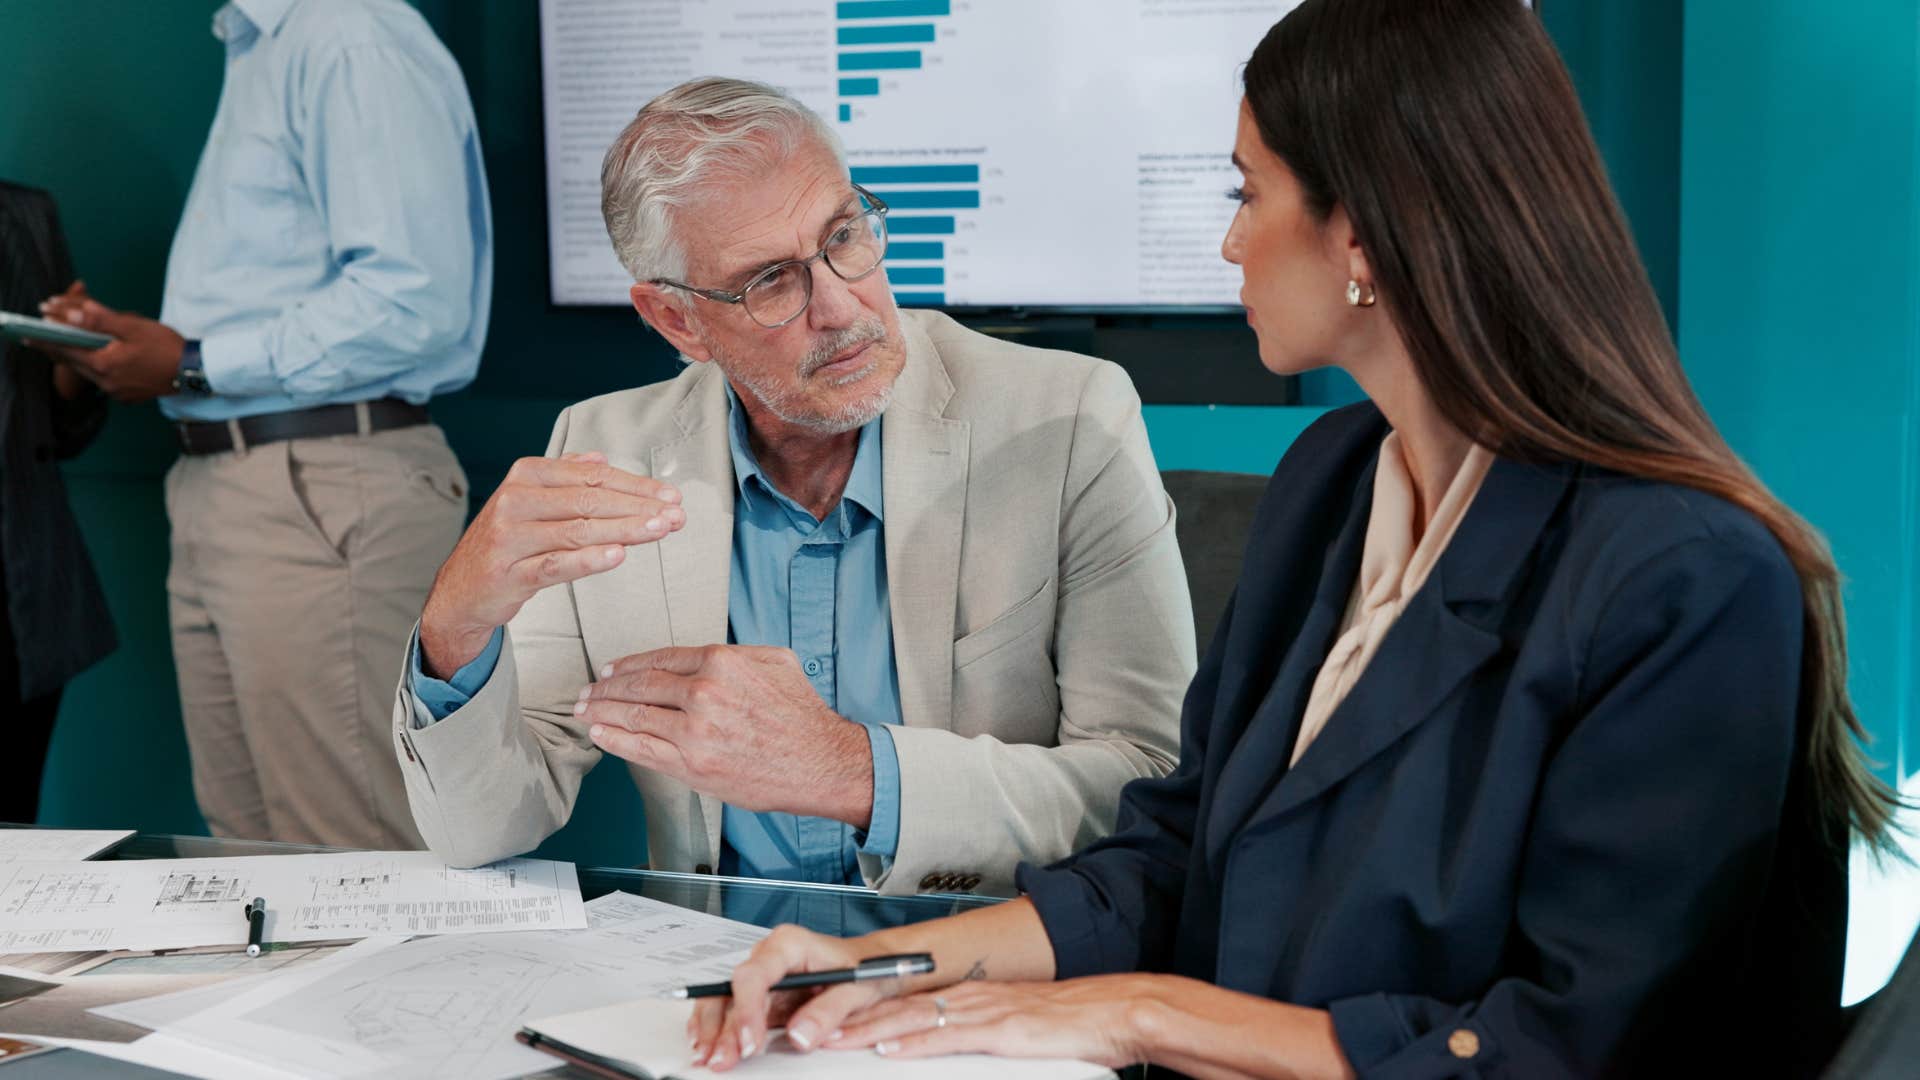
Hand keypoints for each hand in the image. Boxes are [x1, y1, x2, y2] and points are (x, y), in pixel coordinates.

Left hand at [36, 282, 184, 401]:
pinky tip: (97, 358)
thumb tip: (72, 312)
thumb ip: (101, 319)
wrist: (195, 371)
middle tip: (37, 336)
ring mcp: (116, 392)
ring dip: (74, 356)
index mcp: (104, 364)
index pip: (65, 348)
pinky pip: (102, 380)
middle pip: (72, 362)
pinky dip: (94, 366)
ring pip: (86, 371)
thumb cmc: (166, 346)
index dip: (45, 337)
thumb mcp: (134, 326)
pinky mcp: (126, 395)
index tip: (26, 331)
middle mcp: (105, 382)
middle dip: (55, 347)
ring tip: (64, 344)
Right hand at [418, 452, 684, 676]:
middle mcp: (514, 501)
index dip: (635, 485)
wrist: (461, 592)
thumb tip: (599, 457)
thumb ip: (562, 477)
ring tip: (660, 531)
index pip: (592, 476)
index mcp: (525, 476)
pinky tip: (618, 556)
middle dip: (638, 507)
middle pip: (589, 500)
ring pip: (577, 530)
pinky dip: (589, 560)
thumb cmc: (506, 545)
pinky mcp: (509, 573)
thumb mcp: (529, 503)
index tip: (670, 495)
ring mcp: (509, 537)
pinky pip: (555, 565)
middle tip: (676, 515)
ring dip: (625, 530)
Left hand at [580, 645, 873, 824]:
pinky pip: (641, 749)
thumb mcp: (775, 662)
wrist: (820, 762)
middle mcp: (704, 693)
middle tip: (588, 691)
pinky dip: (615, 740)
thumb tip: (705, 658)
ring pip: (634, 716)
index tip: (611, 670)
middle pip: (640, 686)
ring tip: (585, 711)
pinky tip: (600, 735)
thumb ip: (735, 654)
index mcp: (721, 662)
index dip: (629, 665)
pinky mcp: (692, 765)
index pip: (660, 659)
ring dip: (602, 713)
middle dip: (606, 689)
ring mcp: (695, 731)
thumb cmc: (800, 715)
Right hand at [689, 925, 911, 1071]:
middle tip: (721, 1059)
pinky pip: (730, 1008)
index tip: (750, 1042)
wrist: (870, 965)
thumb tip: (800, 1035)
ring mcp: (762, 975)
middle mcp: (769, 955)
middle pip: (734, 989)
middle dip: (723, 1027)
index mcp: (790, 944)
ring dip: (714, 1030)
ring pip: (725, 1000)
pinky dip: (717, 1028)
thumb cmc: (863, 969)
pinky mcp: (761, 995)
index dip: (748, 1009)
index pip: (756, 974)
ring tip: (707, 1057)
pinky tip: (707, 1044)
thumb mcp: (857, 988)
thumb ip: (830, 1010)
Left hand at [830, 976, 1165, 1068]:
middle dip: (848, 1017)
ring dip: (866, 1029)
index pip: (901, 1001)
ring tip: (829, 1036)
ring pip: (910, 1017)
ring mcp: (980, 1011)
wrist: (1110, 1013)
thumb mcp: (1009, 1028)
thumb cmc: (1066, 1025)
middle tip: (808, 1025)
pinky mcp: (998, 1030)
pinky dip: (912, 1041)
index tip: (825, 1017)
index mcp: (966, 997)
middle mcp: (967, 997)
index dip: (860, 1010)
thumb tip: (936, 1045)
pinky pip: (947, 1036)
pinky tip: (888, 1046)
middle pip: (895, 1006)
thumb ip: (971, 1034)